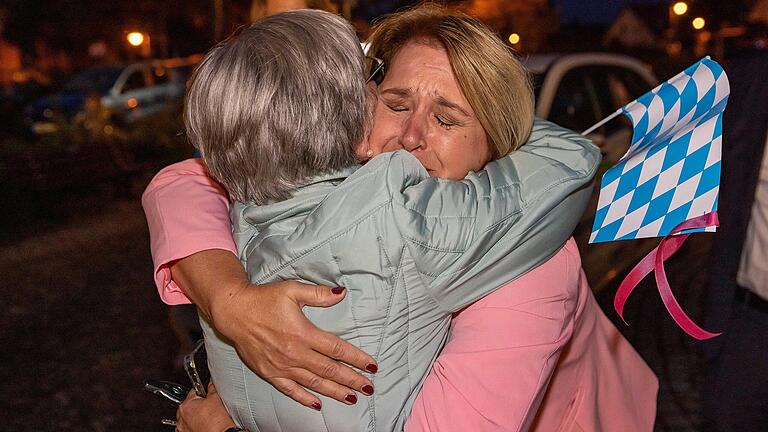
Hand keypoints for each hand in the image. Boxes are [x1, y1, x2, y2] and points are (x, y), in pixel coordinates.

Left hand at [176, 383, 235, 431]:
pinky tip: (206, 424)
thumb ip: (211, 387)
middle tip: (211, 407)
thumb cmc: (218, 421)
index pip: (194, 392)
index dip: (203, 392)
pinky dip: (196, 425)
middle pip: (190, 405)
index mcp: (185, 405)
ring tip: (209, 416)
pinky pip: (190, 427)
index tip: (208, 394)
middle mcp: (181, 418)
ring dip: (196, 416)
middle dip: (199, 405)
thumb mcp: (216, 397)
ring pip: (189, 417)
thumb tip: (211, 383)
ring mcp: (183, 429)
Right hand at [211, 280, 377, 409]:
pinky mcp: (269, 373)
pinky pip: (290, 389)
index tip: (372, 365)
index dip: (356, 358)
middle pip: (329, 370)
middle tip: (369, 388)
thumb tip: (341, 293)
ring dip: (334, 391)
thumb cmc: (263, 299)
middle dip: (351, 379)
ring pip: (314, 383)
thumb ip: (319, 294)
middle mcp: (295, 353)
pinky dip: (304, 398)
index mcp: (303, 333)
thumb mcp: (292, 290)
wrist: (233, 311)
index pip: (336, 349)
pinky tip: (317, 404)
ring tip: (352, 398)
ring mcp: (282, 365)